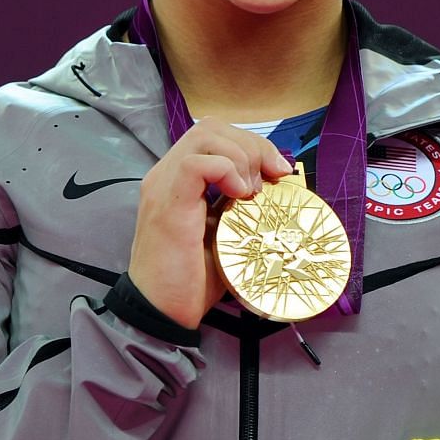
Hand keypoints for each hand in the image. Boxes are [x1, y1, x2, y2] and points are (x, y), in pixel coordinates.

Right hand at [127, 118, 290, 328]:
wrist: (161, 312)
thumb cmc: (191, 282)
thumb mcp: (224, 235)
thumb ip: (238, 208)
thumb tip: (273, 192)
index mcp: (178, 181)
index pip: (214, 137)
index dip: (251, 145)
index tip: (278, 173)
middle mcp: (166, 175)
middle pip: (211, 128)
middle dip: (251, 144)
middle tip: (272, 176)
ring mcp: (164, 186)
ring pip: (204, 135)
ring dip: (241, 156)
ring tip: (252, 191)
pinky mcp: (168, 203)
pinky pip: (196, 163)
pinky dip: (226, 170)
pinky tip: (240, 196)